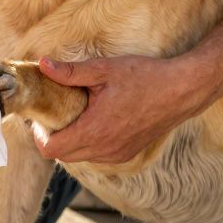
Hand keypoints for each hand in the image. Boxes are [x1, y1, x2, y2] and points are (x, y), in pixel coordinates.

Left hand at [33, 55, 217, 163]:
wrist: (182, 91)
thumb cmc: (145, 77)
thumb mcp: (104, 70)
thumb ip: (71, 72)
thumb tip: (42, 65)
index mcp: (94, 131)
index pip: (51, 149)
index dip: (40, 135)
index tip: (42, 116)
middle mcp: (104, 149)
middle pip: (62, 156)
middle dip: (53, 137)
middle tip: (55, 113)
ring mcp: (117, 154)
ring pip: (79, 157)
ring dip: (71, 142)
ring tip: (75, 115)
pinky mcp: (127, 154)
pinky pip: (97, 156)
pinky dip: (89, 144)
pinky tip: (95, 121)